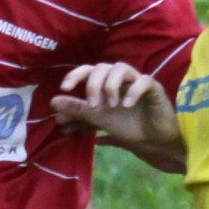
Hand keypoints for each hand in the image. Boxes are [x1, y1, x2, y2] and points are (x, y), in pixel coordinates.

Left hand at [51, 62, 179, 148]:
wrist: (152, 141)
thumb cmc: (127, 126)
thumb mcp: (98, 119)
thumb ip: (78, 110)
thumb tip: (53, 103)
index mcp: (106, 84)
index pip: (88, 70)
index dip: (75, 75)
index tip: (64, 88)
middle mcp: (121, 79)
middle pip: (103, 67)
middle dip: (93, 84)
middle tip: (93, 105)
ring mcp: (137, 82)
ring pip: (121, 68)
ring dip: (111, 86)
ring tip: (111, 106)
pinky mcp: (154, 88)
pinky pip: (144, 80)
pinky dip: (133, 91)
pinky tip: (127, 105)